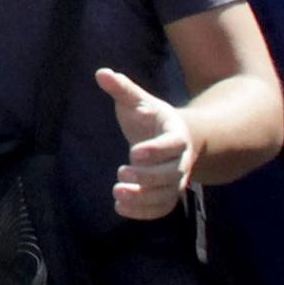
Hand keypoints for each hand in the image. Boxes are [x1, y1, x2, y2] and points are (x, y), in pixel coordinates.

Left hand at [98, 68, 199, 219]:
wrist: (173, 139)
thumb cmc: (151, 117)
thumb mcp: (138, 101)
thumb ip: (122, 89)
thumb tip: (101, 72)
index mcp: (177, 134)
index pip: (173, 145)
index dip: (157, 150)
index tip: (133, 153)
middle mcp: (181, 160)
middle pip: (172, 174)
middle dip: (148, 177)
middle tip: (121, 172)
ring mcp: (176, 180)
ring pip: (167, 195)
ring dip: (144, 198)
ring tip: (117, 193)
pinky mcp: (167, 194)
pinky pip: (162, 208)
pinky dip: (144, 212)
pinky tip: (119, 208)